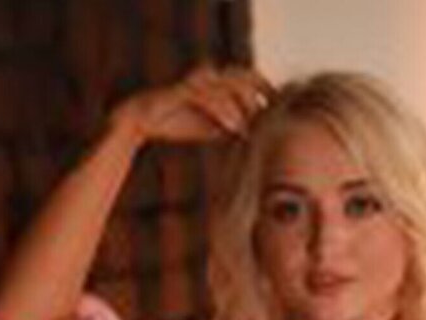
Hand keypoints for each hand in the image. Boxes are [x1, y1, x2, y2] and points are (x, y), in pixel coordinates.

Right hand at [108, 64, 273, 143]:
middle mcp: (208, 76)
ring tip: (253, 128)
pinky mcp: (182, 90)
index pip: (250, 77)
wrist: (144, 121)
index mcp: (217, 80)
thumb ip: (234, 126)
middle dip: (259, 96)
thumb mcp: (213, 128)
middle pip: (244, 77)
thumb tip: (258, 137)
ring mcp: (195, 81)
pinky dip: (223, 113)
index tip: (282, 110)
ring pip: (228, 87)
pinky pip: (208, 98)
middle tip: (271, 118)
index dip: (267, 89)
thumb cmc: (179, 123)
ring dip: (243, 108)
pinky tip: (233, 128)